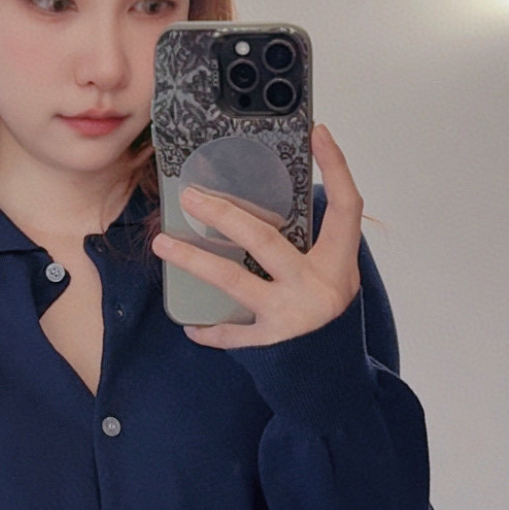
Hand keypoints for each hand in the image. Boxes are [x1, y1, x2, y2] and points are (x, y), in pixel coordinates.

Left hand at [150, 124, 362, 349]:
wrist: (333, 377)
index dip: (336, 167)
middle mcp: (316, 286)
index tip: (318, 132)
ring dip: (194, 260)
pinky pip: (229, 332)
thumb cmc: (327, 313)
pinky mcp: (269, 343)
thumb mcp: (331, 273)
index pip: (345, 206)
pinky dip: (209, 327)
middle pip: (266, 240)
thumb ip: (309, 242)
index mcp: (337, 262)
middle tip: (191, 196)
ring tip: (163, 244)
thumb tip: (264, 197)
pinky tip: (190, 322)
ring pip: (233, 282)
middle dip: (224, 215)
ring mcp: (290, 315)